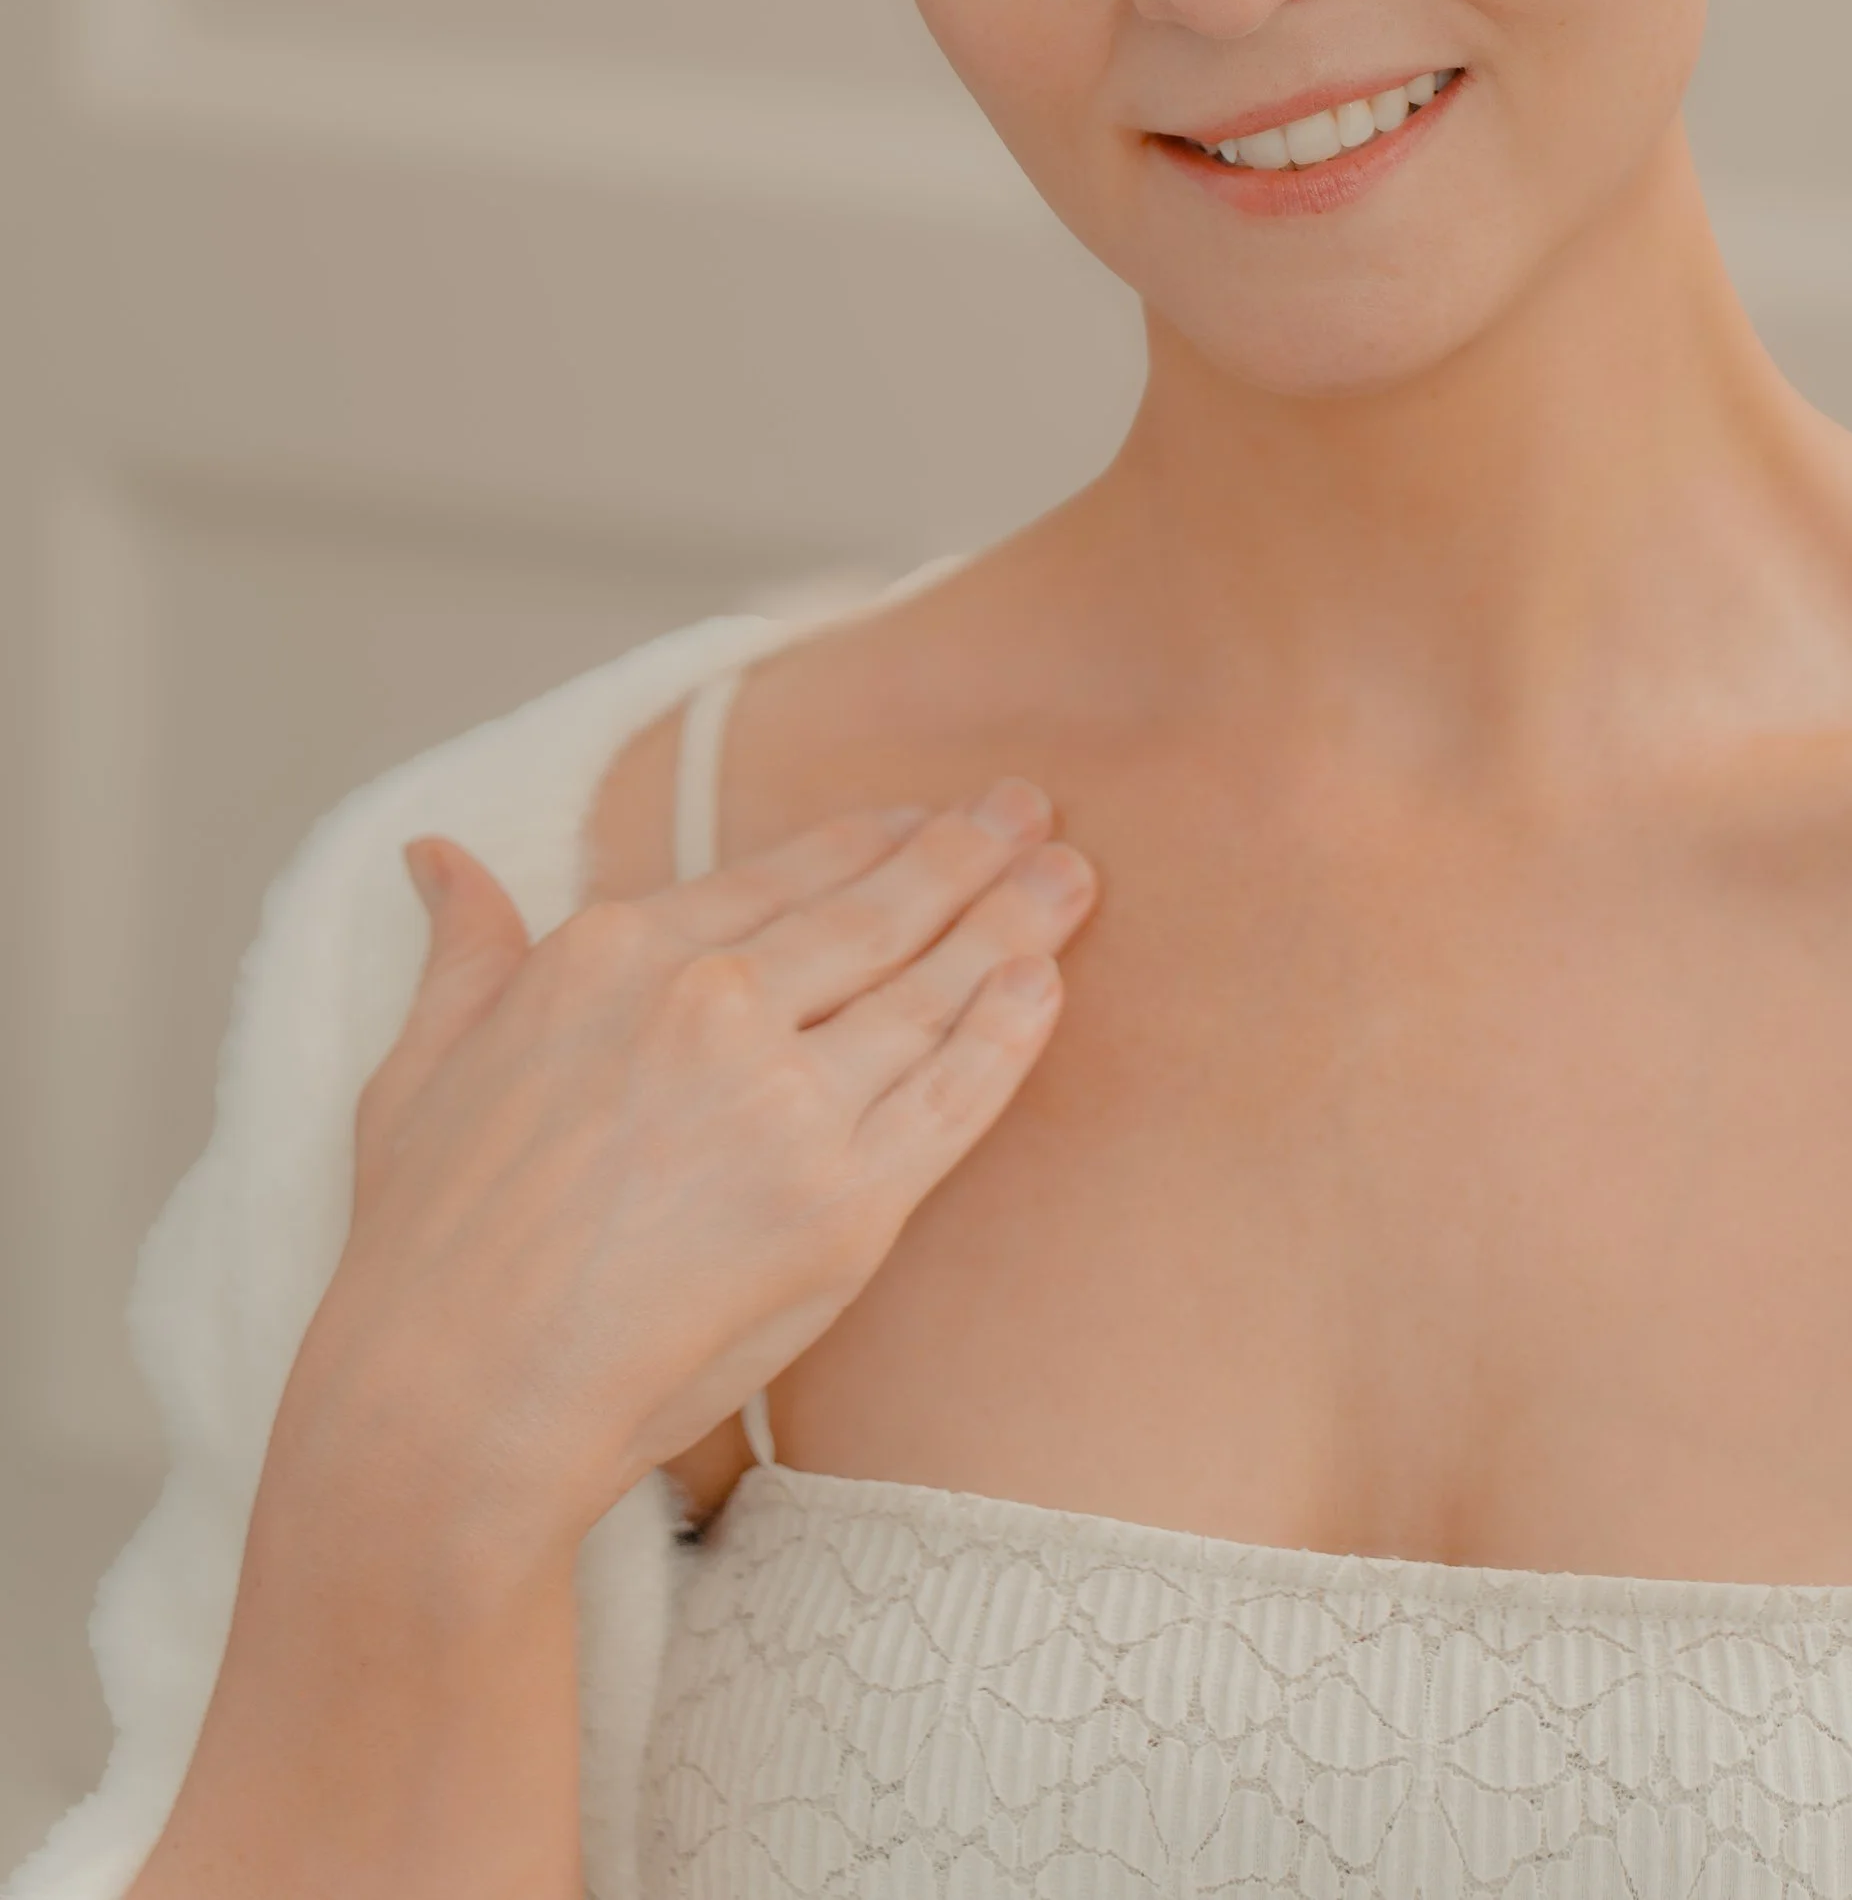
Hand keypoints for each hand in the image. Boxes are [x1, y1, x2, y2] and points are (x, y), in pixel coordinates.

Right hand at [284, 774, 1097, 1565]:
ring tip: (1070, 880)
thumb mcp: (419, 1063)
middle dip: (966, 855)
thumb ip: (463, 948)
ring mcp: (784, 1100)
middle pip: (874, 913)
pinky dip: (1006, 1037)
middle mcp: (710, 1002)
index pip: (780, 876)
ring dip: (1012, 925)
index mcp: (614, 953)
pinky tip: (1044, 988)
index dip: (867, 840)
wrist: (453, 1401)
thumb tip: (438, 855)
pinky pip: (951, 1100)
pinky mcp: (843, 1203)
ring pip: (927, 991)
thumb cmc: (422, 1246)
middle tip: (1033, 812)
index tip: (922, 816)